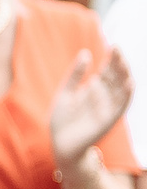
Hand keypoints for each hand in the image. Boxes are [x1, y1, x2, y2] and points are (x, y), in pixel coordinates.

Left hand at [50, 46, 132, 170]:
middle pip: (117, 77)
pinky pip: (121, 106)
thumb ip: (76, 75)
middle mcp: (105, 97)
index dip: (112, 59)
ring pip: (121, 89)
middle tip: (118, 50)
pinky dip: (126, 94)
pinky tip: (129, 82)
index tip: (114, 46)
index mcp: (96, 89)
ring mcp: (108, 108)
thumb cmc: (63, 118)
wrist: (60, 142)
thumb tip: (86, 52)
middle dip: (119, 64)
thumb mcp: (66, 92)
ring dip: (124, 76)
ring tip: (124, 63)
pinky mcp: (109, 120)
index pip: (108, 70)